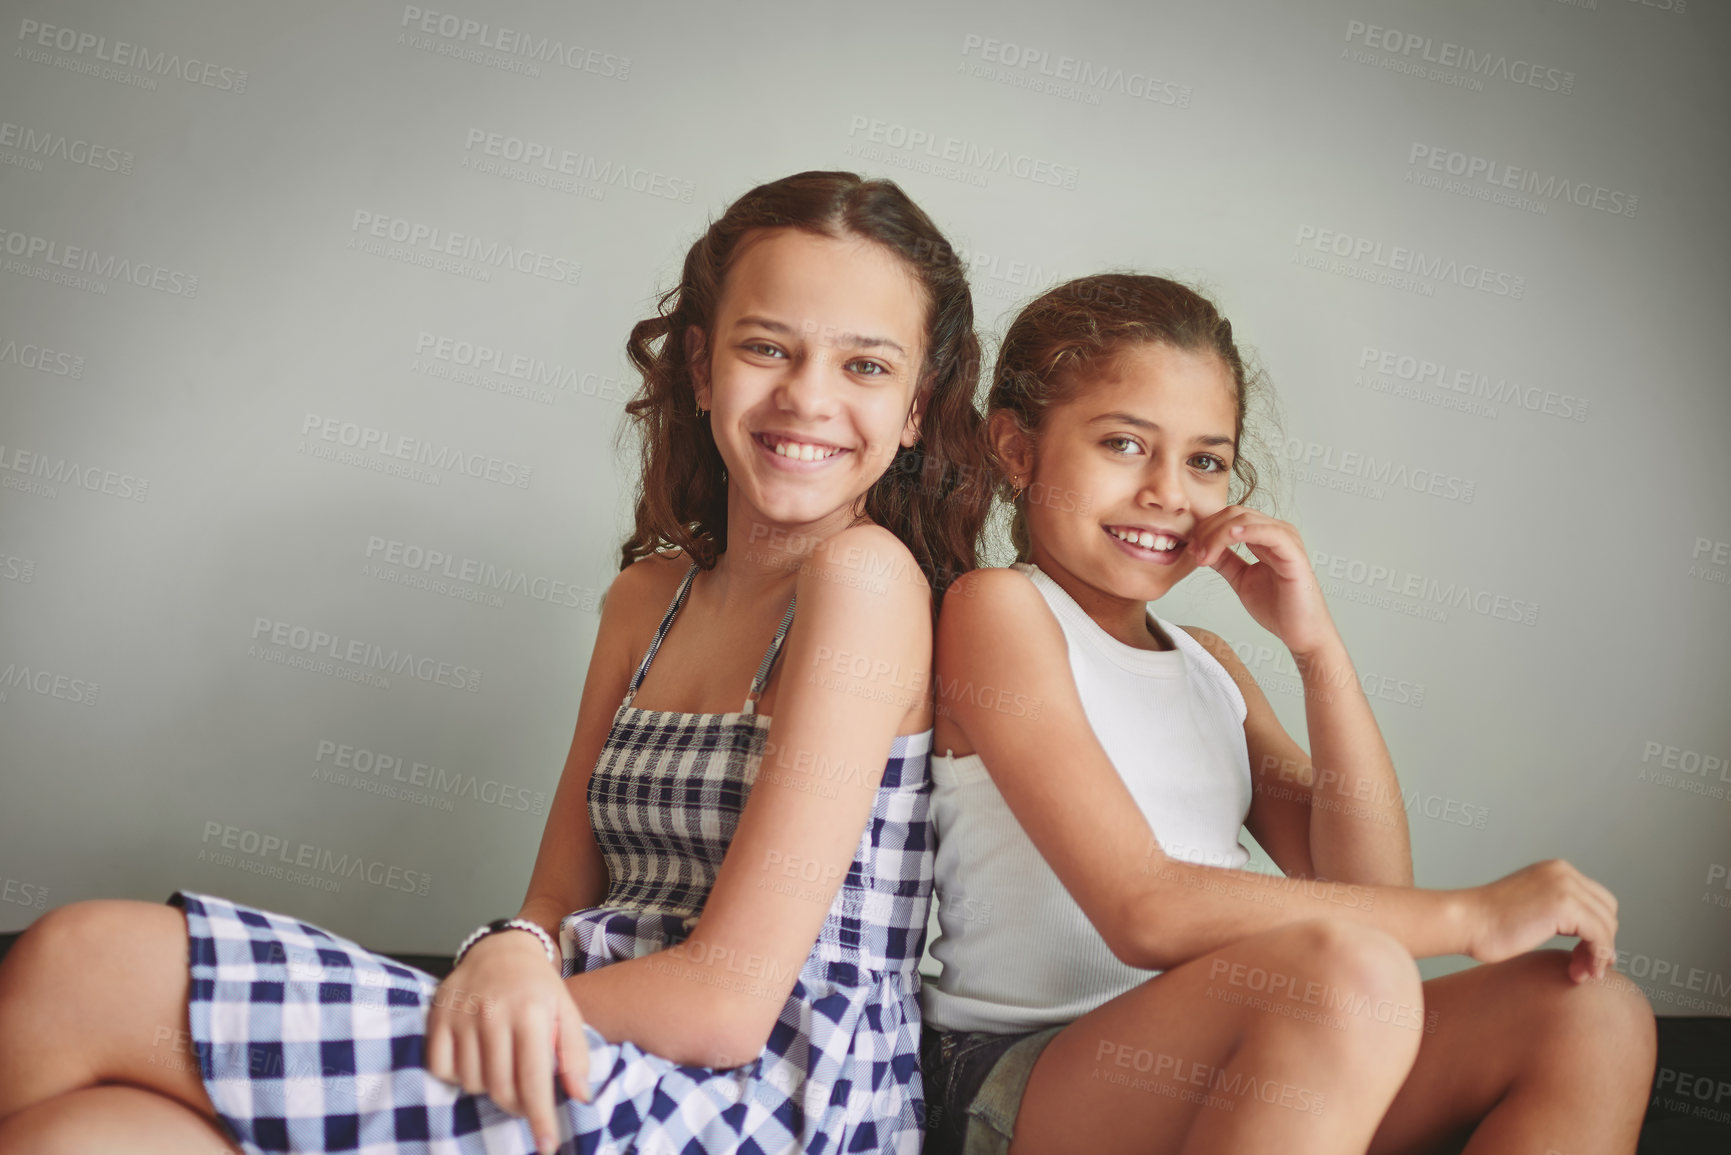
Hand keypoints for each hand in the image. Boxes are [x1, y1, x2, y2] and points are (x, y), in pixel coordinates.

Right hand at [425, 930, 590, 1154]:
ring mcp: (462, 1016)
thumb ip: (575, 1055)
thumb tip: (580, 1098)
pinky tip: (474, 1059)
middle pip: (501, 1088)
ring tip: (502, 1066)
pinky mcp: (438, 1018)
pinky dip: (457, 1075)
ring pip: (471, 1083)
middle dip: (517, 1105)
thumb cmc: (538, 987)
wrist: (500, 949)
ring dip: (488, 1087)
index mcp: (532, 1013)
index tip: (546, 1145)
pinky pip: (442, 1069)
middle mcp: (494, 1014)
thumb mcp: (567, 1012)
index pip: (535, 1079)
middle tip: (526, 1097)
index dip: (540, 1117)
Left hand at [1186, 506, 1335, 656]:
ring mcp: (1287, 540)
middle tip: (1195, 553)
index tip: (1191, 549)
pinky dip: (1247, 531)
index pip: (1230, 517)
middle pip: (1234, 514)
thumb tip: (1202, 547)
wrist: (1299, 632)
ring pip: (1246, 519)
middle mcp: (1277, 533)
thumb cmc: (1278, 608)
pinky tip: (1230, 537)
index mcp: (1265, 536)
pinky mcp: (1294, 553)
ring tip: (1205, 556)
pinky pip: (1269, 532)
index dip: (1206, 529)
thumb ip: (1225, 561)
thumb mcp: (1241, 579)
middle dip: (1208, 531)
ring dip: (1218, 535)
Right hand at [1462, 859, 1620, 982]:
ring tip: (1581, 974)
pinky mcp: (1565, 906)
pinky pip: (1600, 936)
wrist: (1465, 922)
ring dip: (1599, 955)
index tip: (1584, 956)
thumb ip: (1554, 909)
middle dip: (1601, 943)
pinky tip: (1580, 972)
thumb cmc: (1486, 923)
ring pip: (1607, 925)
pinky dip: (1596, 957)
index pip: (1596, 900)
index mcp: (1554, 870)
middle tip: (1583, 968)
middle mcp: (1563, 872)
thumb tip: (1585, 933)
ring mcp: (1565, 886)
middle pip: (1607, 911)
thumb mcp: (1528, 906)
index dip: (1597, 931)